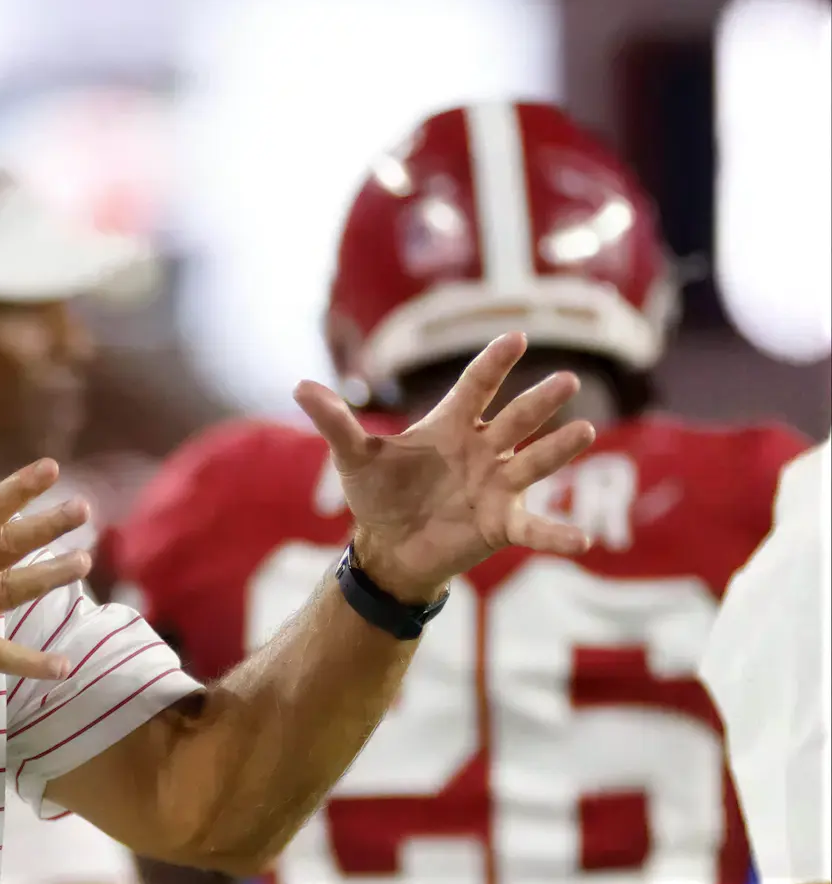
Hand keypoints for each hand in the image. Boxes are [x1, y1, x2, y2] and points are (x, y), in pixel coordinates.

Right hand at [0, 460, 91, 704]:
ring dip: (48, 575)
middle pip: (4, 542)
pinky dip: (32, 664)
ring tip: (83, 563)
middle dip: (44, 524)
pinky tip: (63, 668)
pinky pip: (1, 656)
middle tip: (83, 507)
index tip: (52, 466)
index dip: (19, 487)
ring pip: (10, 588)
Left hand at [294, 333, 595, 602]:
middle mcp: (482, 449)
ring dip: (559, 450)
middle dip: (540, 401)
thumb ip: (335, 421)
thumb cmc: (378, 494)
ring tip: (584, 433)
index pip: (476, 386)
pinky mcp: (502, 523)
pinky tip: (582, 540)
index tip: (517, 337)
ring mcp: (496, 485)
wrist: (388, 546)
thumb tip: (300, 386)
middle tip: (568, 380)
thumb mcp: (353, 457)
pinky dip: (557, 534)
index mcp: (450, 425)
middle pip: (515, 418)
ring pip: (534, 462)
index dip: (494, 363)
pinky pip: (535, 528)